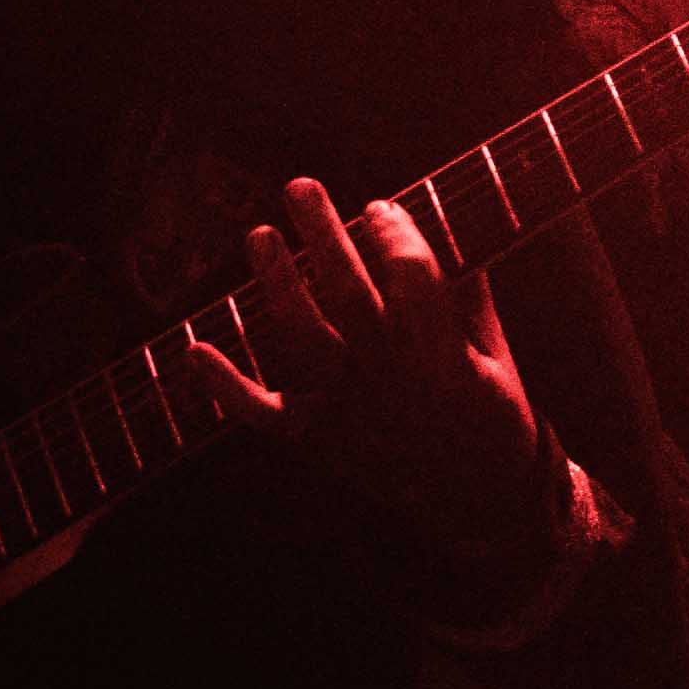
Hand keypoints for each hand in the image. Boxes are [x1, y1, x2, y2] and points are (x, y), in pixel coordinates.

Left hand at [182, 178, 556, 571]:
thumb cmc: (494, 418)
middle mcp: (387, 376)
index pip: (410, 274)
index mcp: (440, 352)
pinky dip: (223, 385)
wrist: (480, 502)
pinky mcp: (316, 439)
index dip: (394, 231)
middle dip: (323, 232)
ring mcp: (346, 409)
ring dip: (274, 282)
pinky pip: (260, 412)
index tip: (378, 206)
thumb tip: (445, 242)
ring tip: (259, 234)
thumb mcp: (496, 357)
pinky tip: (192, 350)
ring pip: (299, 336)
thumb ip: (468, 301)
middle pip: (346, 290)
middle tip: (299, 186)